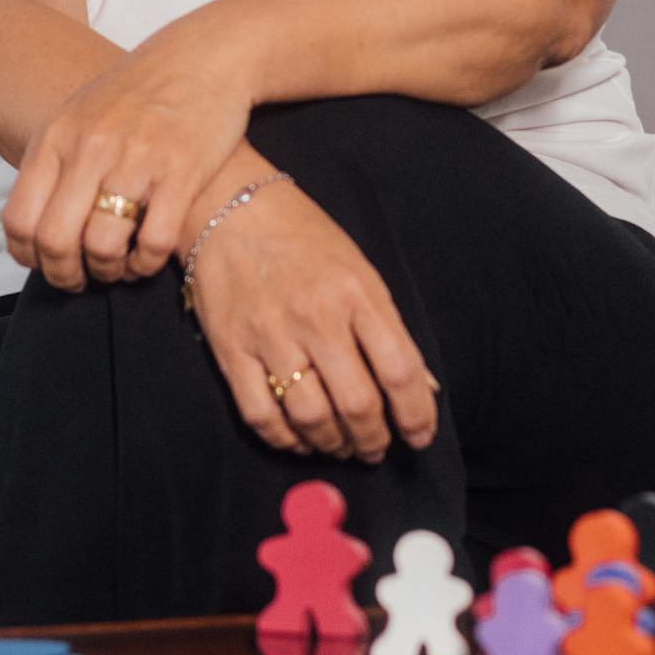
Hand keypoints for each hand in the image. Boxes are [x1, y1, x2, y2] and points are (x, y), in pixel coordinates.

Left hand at [1, 20, 254, 290]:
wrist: (204, 56)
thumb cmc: (138, 92)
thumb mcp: (80, 114)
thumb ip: (54, 162)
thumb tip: (32, 224)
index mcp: (58, 136)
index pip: (19, 219)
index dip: (28, 257)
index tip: (44, 265)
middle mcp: (91, 148)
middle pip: (55, 241)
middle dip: (64, 275)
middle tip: (80, 279)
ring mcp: (137, 160)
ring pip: (102, 247)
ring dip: (107, 271)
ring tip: (116, 267)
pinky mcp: (182, 171)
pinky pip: (153, 242)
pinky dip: (145, 264)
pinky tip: (147, 258)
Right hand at [187, 176, 439, 464]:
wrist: (231, 207)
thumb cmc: (305, 239)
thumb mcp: (360, 271)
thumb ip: (389, 330)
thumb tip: (423, 389)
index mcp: (358, 293)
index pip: (399, 370)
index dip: (416, 415)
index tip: (419, 437)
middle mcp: (316, 316)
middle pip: (357, 403)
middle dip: (374, 440)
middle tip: (376, 447)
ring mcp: (270, 334)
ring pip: (311, 417)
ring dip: (333, 445)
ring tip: (341, 445)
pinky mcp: (231, 349)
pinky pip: (261, 415)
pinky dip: (286, 440)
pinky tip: (300, 438)